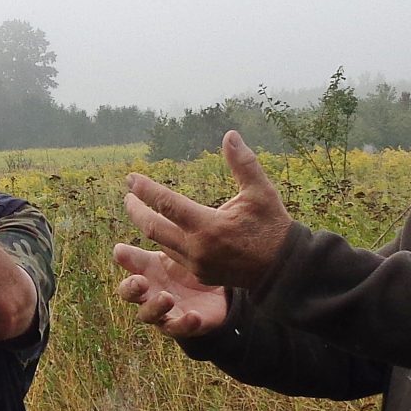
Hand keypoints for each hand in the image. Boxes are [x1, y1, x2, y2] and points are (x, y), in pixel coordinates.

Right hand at [112, 242, 227, 337]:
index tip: (121, 250)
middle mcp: (149, 292)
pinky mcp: (182, 325)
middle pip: (129, 293)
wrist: (213, 295)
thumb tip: (158, 198)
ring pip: (148, 314)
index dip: (122, 257)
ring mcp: (163, 311)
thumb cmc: (187, 268)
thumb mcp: (177, 249)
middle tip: (140, 281)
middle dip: (131, 288)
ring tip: (166, 297)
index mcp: (147, 269)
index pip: (127, 261)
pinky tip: (193, 315)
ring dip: (154, 307)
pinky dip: (184, 324)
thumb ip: (166, 232)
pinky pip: (179, 328)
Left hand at [123, 131, 292, 288]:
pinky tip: (160, 229)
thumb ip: (243, 163)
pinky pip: (173, 255)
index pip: (166, 204)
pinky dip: (163, 240)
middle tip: (127, 195)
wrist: (283, 269)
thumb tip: (230, 135)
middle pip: (153, 228)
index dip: (145, 189)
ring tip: (139, 208)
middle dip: (135, 210)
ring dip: (147, 225)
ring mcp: (197, 265)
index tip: (130, 178)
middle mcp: (197, 248)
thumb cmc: (272, 226)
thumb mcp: (260, 192)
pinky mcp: (200, 275)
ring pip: (161, 243)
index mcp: (209, 226)